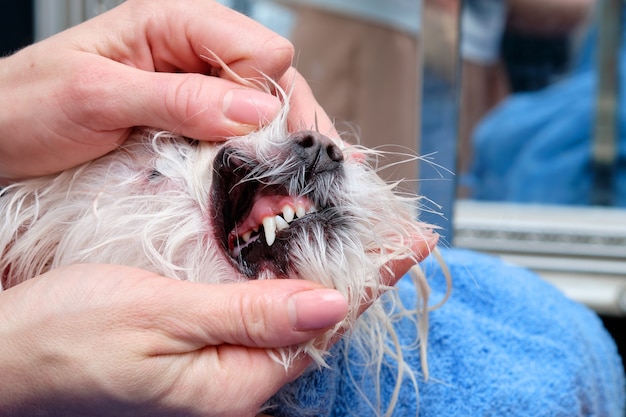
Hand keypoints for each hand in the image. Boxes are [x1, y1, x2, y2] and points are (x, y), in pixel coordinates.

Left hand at [0, 0, 333, 183]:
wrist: (0, 137)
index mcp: (175, 21)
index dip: (260, 97)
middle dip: (280, 128)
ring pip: (268, 111)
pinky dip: (254, 160)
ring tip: (272, 184)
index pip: (262, 51)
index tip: (242, 142)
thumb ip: (179, 99)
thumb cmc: (30, 105)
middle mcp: (197, 50)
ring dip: (271, 148)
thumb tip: (257, 111)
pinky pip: (243, 135)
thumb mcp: (98, 98)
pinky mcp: (195, 121)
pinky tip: (257, 181)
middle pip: (277, 80)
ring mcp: (199, 88)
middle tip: (275, 175)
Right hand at [0, 229, 429, 416]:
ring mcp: (220, 370)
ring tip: (364, 239)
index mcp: (234, 381)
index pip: (326, 323)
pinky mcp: (201, 353)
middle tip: (395, 234)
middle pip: (319, 323)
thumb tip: (328, 305)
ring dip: (329, 275)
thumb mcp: (160, 319)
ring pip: (294, 317)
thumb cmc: (66, 338)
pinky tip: (298, 258)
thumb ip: (249, 316)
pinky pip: (263, 316)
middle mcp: (236, 382)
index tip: (412, 241)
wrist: (8, 358)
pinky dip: (289, 282)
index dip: (374, 278)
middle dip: (361, 276)